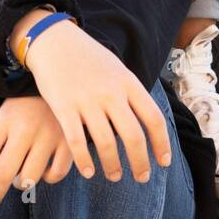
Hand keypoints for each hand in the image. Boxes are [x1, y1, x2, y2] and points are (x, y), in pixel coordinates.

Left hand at [0, 95, 74, 205]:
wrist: (58, 84)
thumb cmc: (23, 106)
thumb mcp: (0, 114)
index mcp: (4, 122)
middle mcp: (25, 129)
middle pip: (4, 173)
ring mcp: (48, 136)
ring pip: (30, 177)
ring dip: (21, 184)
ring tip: (20, 179)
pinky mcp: (68, 142)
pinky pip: (56, 174)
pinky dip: (49, 179)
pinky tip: (44, 172)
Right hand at [23, 20, 171, 184]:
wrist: (54, 41)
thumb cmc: (88, 58)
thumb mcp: (117, 69)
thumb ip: (131, 93)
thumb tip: (148, 120)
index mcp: (128, 83)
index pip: (153, 118)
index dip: (161, 144)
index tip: (163, 162)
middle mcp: (111, 93)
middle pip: (133, 136)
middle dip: (140, 162)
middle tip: (141, 178)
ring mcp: (87, 100)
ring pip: (106, 143)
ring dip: (112, 165)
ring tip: (114, 176)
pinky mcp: (64, 107)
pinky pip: (77, 141)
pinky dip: (84, 160)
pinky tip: (88, 171)